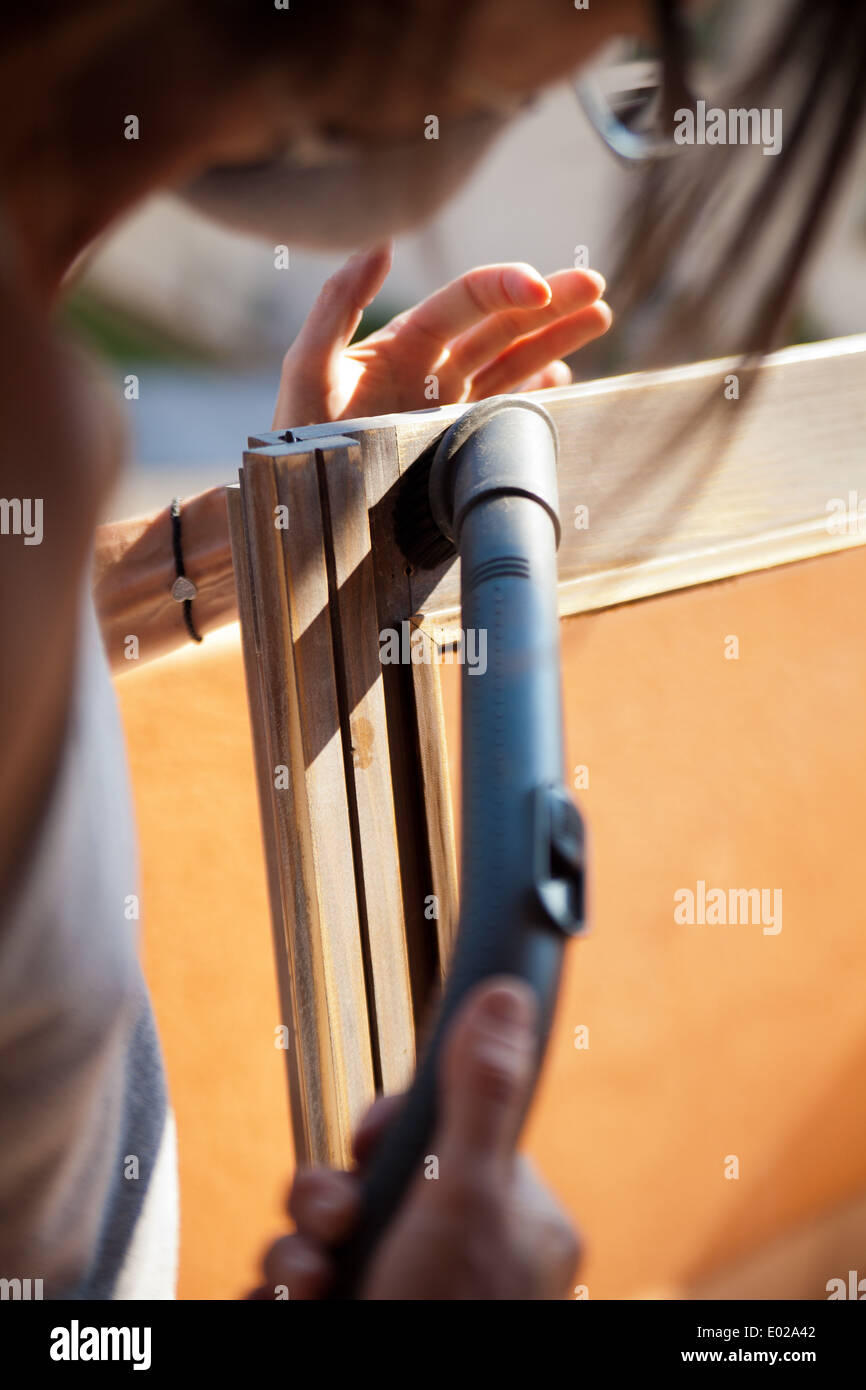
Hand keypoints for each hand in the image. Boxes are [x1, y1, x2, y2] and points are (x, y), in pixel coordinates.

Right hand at [251, 978, 579, 1299]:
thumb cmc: (448, 1320)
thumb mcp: (464, 1199)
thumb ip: (478, 1097)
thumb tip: (509, 995)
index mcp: (510, 1216)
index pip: (442, 1128)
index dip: (392, 1127)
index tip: (371, 1140)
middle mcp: (457, 1254)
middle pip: (371, 1177)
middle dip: (331, 1195)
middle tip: (337, 1225)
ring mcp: (400, 1294)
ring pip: (323, 1231)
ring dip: (298, 1251)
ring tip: (311, 1288)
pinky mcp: (349, 1320)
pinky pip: (296, 1285)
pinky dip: (281, 1294)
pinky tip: (290, 1311)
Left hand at [272, 244, 609, 428]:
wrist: (300, 503)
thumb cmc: (298, 435)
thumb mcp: (308, 368)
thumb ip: (337, 306)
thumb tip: (381, 243)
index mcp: (406, 342)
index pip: (467, 302)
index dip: (505, 288)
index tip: (540, 290)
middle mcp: (434, 369)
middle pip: (503, 325)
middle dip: (550, 303)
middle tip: (596, 286)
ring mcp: (449, 408)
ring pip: (514, 363)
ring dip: (556, 338)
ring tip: (600, 314)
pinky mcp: (457, 445)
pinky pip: (505, 412)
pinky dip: (536, 394)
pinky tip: (563, 380)